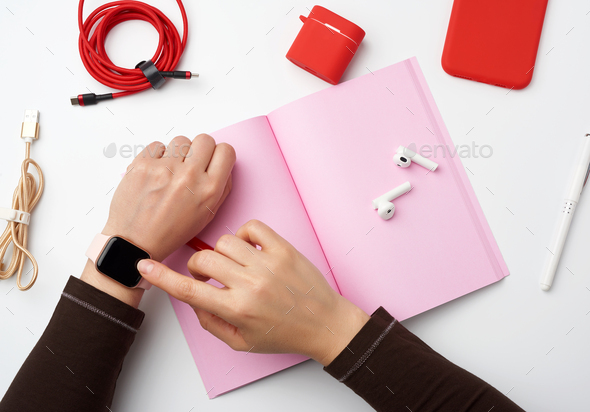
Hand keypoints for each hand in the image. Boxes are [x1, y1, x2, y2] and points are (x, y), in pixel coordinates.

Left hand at [82, 134, 234, 306]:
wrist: (135, 241)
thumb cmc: (169, 232)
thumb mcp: (206, 216)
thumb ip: (220, 189)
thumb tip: (223, 166)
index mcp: (209, 190)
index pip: (226, 150)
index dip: (219, 153)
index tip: (212, 159)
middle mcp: (190, 176)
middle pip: (205, 139)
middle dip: (200, 149)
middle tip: (191, 163)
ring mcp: (165, 168)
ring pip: (181, 141)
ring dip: (178, 153)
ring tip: (171, 171)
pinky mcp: (143, 164)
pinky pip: (157, 145)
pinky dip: (157, 156)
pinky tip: (156, 173)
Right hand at [138, 220, 369, 365]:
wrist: (324, 324)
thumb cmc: (284, 334)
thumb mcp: (240, 342)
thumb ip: (210, 321)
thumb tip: (193, 299)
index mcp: (237, 309)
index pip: (189, 291)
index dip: (162, 277)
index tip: (143, 266)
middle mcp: (251, 284)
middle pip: (203, 259)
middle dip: (198, 266)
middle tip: (209, 276)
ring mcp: (269, 263)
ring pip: (224, 241)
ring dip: (221, 252)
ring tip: (234, 265)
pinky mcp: (284, 249)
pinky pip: (252, 227)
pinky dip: (244, 235)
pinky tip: (249, 250)